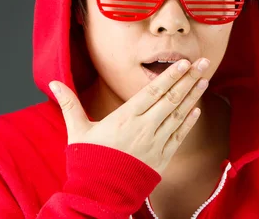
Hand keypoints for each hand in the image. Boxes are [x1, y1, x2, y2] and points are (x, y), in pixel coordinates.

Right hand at [49, 58, 209, 174]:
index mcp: (125, 118)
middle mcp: (144, 127)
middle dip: (189, 79)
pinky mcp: (162, 158)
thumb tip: (54, 82)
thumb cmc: (88, 161)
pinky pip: (179, 136)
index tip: (184, 62)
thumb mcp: (77, 131)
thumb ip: (70, 104)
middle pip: (171, 99)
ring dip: (193, 96)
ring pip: (178, 115)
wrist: (98, 195)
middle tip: (204, 63)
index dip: (170, 76)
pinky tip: (197, 110)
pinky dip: (189, 122)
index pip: (153, 91)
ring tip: (205, 80)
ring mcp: (155, 142)